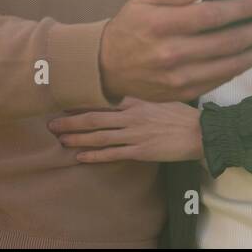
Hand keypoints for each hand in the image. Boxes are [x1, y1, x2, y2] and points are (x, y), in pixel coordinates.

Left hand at [48, 96, 203, 163]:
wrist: (200, 132)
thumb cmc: (182, 114)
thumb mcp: (160, 96)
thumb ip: (139, 96)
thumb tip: (119, 94)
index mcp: (136, 99)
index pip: (101, 99)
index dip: (80, 102)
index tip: (63, 102)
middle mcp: (132, 115)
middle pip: (94, 117)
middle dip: (70, 121)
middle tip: (51, 124)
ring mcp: (135, 134)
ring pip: (99, 136)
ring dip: (77, 138)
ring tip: (60, 140)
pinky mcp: (141, 151)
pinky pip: (112, 154)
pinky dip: (94, 155)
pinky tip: (80, 157)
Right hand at [99, 0, 251, 102]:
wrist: (108, 66)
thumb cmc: (131, 26)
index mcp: (161, 26)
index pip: (211, 15)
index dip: (242, 8)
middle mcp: (172, 54)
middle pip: (228, 42)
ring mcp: (179, 78)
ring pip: (231, 65)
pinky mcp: (184, 93)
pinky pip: (221, 79)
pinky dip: (243, 66)